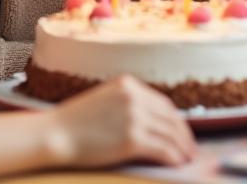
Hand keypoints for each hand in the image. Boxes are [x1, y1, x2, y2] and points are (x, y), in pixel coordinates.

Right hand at [45, 76, 195, 167]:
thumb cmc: (75, 123)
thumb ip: (128, 104)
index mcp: (128, 84)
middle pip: (171, 117)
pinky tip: (177, 163)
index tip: (183, 132)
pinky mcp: (132, 139)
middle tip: (191, 148)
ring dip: (182, 148)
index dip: (176, 120)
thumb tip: (154, 123)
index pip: (163, 103)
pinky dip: (174, 157)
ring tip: (187, 158)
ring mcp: (134, 117)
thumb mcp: (104, 100)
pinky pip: (163, 149)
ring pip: (170, 134)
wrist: (55, 134)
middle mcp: (134, 97)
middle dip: (184, 135)